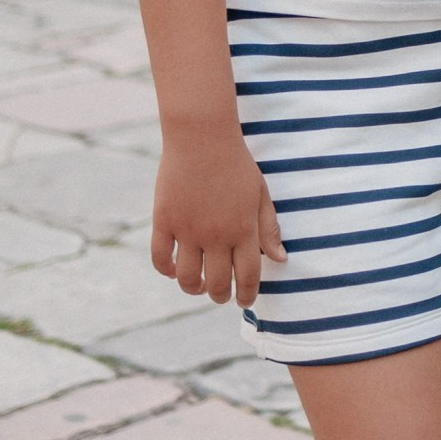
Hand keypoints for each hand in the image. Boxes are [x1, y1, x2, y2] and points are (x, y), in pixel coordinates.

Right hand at [151, 128, 283, 306]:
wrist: (202, 137)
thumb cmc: (236, 164)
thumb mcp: (260, 194)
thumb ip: (269, 229)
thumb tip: (279, 259)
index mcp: (243, 229)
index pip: (247, 276)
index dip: (246, 295)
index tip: (243, 302)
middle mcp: (216, 235)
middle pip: (216, 284)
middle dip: (220, 296)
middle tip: (220, 294)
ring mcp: (188, 229)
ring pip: (187, 278)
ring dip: (193, 288)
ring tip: (198, 285)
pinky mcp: (164, 221)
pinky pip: (161, 259)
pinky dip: (167, 270)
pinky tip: (175, 269)